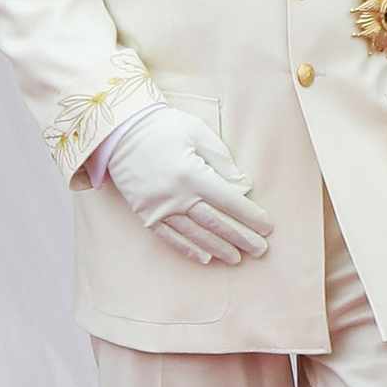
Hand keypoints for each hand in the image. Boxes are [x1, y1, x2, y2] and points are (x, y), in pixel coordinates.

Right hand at [105, 105, 272, 266]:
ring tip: (237, 258)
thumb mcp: (197, 133)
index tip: (266, 227)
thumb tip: (242, 186)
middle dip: (241, 237)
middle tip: (260, 250)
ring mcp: (159, 208)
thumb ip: (222, 160)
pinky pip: (170, 237)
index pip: (229, 201)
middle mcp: (177, 196)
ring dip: (218, 248)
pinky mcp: (145, 214)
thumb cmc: (163, 127)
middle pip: (216, 223)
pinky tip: (205, 258)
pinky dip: (188, 249)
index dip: (250, 216)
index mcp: (193, 174)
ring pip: (195, 234)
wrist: (120, 131)